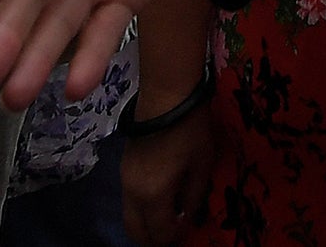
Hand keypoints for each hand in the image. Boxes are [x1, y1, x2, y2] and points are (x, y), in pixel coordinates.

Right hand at [122, 109, 214, 245]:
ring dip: (147, 223)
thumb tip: (188, 217)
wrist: (166, 94)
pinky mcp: (123, 167)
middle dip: (155, 238)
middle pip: (135, 232)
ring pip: (129, 216)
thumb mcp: (201, 166)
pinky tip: (162, 197)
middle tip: (175, 231)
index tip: (190, 227)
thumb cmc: (189, 130)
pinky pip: (129, 201)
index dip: (176, 237)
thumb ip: (194, 197)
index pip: (160, 234)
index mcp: (153, 195)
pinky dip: (142, 208)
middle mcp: (132, 192)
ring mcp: (124, 179)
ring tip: (171, 214)